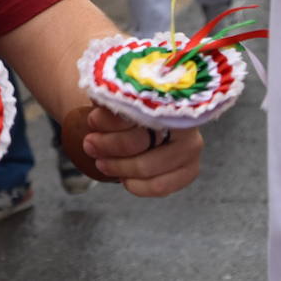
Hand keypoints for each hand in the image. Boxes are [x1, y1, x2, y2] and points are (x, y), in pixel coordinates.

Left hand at [81, 105, 201, 196]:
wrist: (142, 118)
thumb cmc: (128, 104)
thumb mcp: (115, 96)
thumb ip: (110, 100)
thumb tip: (100, 110)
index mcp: (167, 95)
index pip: (135, 113)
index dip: (110, 121)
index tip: (92, 120)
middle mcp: (185, 120)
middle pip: (137, 141)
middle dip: (109, 145)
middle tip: (90, 144)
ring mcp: (190, 147)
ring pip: (147, 167)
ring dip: (119, 168)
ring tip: (101, 162)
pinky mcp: (189, 169)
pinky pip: (160, 186)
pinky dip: (137, 185)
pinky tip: (123, 178)